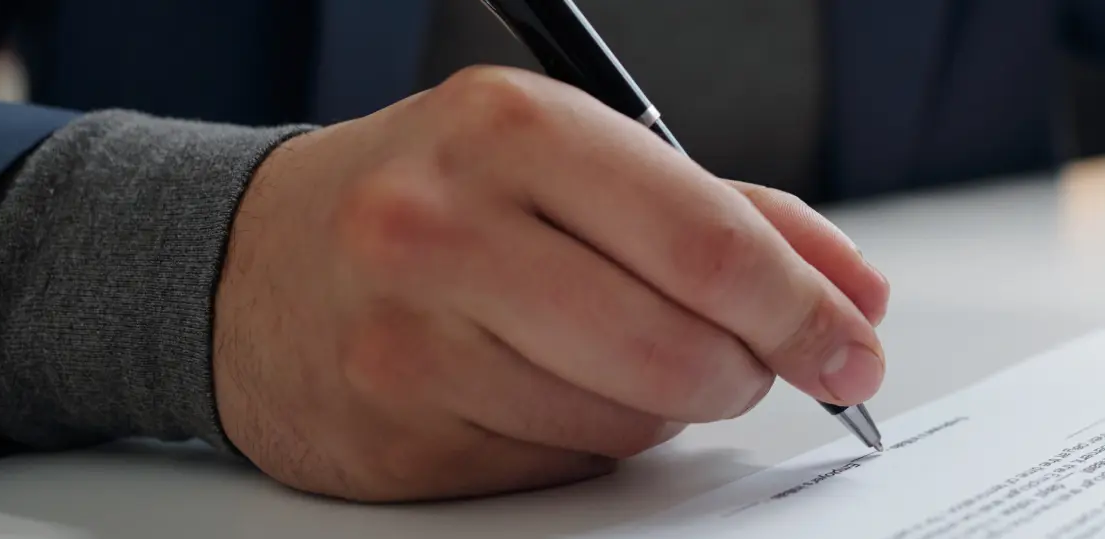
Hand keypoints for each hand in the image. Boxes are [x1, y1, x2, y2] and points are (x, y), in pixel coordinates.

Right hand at [213, 66, 889, 501]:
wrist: (250, 261)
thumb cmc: (441, 197)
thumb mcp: (580, 156)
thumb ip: (734, 214)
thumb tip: (854, 294)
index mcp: (512, 128)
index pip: (709, 244)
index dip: (805, 312)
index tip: (850, 347)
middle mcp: (445, 225)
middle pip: (680, 349)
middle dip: (750, 371)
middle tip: (757, 362)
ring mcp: (409, 337)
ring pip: (628, 421)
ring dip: (666, 406)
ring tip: (623, 352)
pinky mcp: (396, 431)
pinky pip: (562, 464)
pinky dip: (590, 437)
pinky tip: (547, 386)